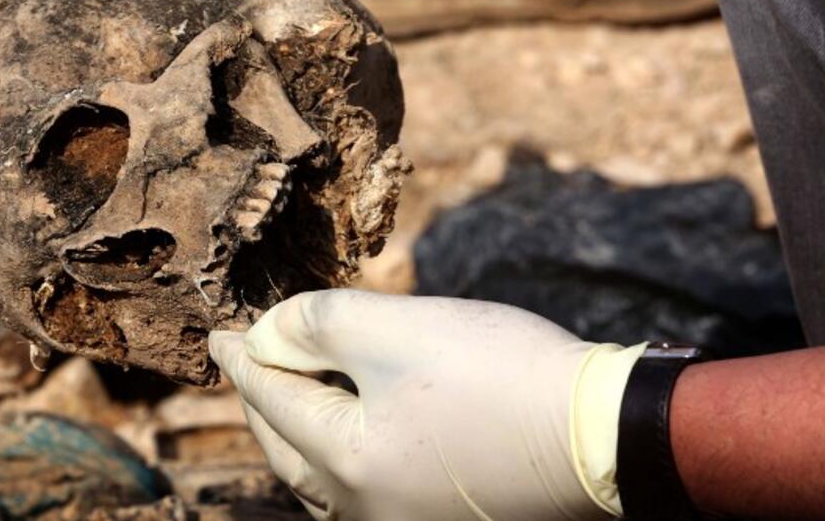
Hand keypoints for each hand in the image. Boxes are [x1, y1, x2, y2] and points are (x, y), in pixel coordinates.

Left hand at [208, 289, 645, 520]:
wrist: (604, 436)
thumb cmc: (501, 375)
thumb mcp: (397, 328)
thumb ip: (316, 323)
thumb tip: (266, 335)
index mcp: (346, 465)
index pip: (271, 399)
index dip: (243, 357)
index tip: (220, 335)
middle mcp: (365, 511)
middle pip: (288, 448)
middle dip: (263, 400)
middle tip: (246, 361)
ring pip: (321, 477)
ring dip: (298, 430)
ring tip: (287, 394)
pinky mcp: (438, 519)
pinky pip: (361, 489)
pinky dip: (340, 450)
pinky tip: (347, 430)